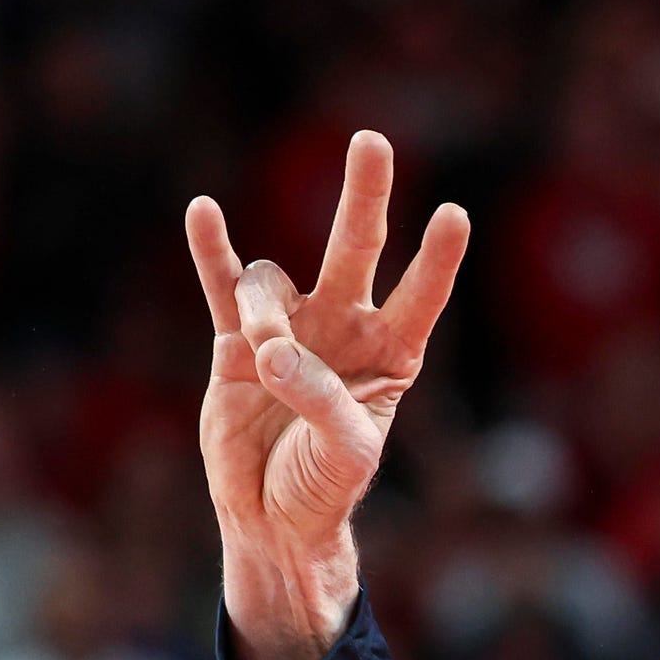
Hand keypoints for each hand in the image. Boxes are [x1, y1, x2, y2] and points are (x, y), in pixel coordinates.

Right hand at [184, 131, 467, 659]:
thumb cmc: (326, 488)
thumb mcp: (346, 453)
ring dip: (265, 310)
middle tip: (372, 141)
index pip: (420, 295)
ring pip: (275, 282)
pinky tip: (203, 212)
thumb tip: (274, 351)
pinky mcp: (233, 340)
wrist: (272, 517)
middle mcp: (344, 328)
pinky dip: (212, 249)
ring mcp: (289, 327)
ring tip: (262, 359)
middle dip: (364, 195)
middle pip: (356, 247)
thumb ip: (321, 399)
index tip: (455, 214)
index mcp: (392, 355)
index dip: (437, 258)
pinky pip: (222, 283)